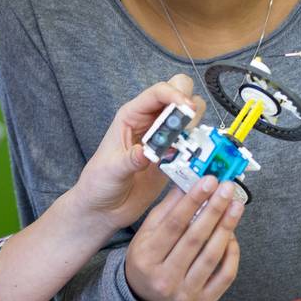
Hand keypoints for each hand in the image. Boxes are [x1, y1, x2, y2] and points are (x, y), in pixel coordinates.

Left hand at [72, 74, 206, 230]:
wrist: (104, 207)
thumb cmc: (99, 182)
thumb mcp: (111, 170)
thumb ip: (129, 161)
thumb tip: (146, 153)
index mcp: (131, 116)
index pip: (157, 93)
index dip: (175, 95)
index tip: (188, 109)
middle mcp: (150, 123)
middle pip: (179, 97)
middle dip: (189, 107)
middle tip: (190, 129)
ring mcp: (165, 140)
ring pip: (191, 119)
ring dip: (197, 129)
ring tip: (192, 147)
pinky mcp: (175, 158)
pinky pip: (195, 145)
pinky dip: (201, 149)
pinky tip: (197, 162)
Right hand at [124, 178, 242, 300]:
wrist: (145, 295)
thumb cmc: (146, 258)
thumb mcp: (147, 232)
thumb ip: (168, 209)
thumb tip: (189, 183)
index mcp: (146, 256)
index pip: (174, 224)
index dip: (193, 200)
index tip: (209, 181)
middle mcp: (165, 276)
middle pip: (195, 239)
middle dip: (214, 210)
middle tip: (227, 189)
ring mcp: (185, 291)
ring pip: (211, 256)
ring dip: (226, 228)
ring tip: (236, 206)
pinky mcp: (203, 300)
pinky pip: (224, 276)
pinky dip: (232, 254)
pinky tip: (232, 235)